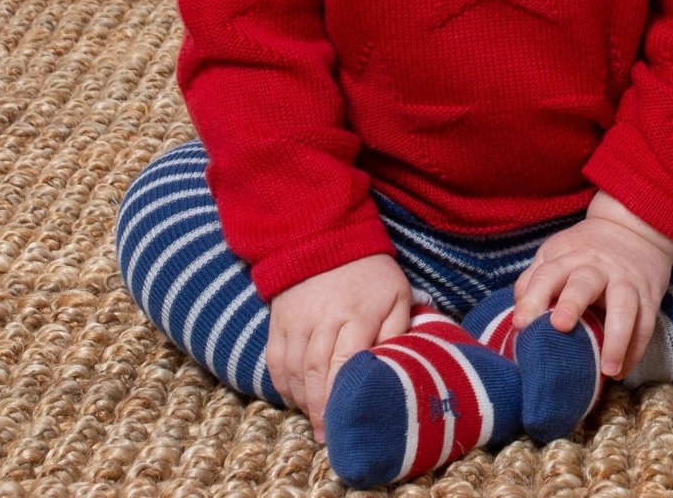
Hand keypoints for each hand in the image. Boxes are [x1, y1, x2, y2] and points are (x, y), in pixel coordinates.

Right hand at [266, 254, 410, 440]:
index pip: (345, 365)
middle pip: (316, 374)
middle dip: (320, 410)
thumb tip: (393, 368)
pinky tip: (295, 398)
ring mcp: (297, 319)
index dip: (342, 399)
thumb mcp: (397, 295)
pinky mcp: (278, 319)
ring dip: (302, 401)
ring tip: (314, 420)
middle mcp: (323, 319)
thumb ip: (397, 331)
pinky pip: (275, 360)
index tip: (346, 424)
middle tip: (327, 435)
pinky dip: (282, 384)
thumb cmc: (371, 272)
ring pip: (293, 371)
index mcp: (357, 314)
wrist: (328, 236)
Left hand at [512, 192, 672, 378]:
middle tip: (559, 326)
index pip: (547, 275)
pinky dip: (635, 350)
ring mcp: (625, 280)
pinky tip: (621, 371)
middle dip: (572, 304)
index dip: (532, 298)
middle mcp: (597, 266)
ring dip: (616, 338)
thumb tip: (518, 316)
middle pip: (584, 283)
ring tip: (608, 370)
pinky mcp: (648, 296)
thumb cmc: (585, 250)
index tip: (521, 324)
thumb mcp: (557, 254)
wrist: (631, 228)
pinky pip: (646, 324)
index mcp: (568, 257)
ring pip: (624, 306)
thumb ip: (535, 280)